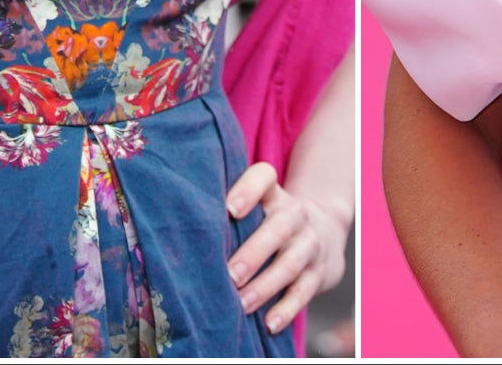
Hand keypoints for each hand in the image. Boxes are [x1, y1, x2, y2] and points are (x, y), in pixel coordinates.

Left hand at [225, 161, 350, 336]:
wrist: (323, 233)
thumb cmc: (269, 221)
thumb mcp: (258, 206)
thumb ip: (228, 211)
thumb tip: (178, 230)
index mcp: (273, 194)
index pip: (264, 177)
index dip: (248, 189)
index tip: (229, 209)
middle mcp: (295, 214)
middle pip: (278, 227)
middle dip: (253, 252)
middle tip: (229, 274)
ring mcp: (310, 243)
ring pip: (290, 264)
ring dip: (264, 286)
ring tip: (241, 304)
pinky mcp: (319, 273)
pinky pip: (304, 292)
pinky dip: (287, 309)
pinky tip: (269, 324)